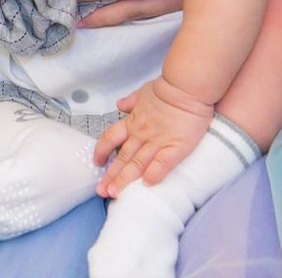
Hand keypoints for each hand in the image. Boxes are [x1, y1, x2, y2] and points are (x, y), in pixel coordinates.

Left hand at [93, 77, 213, 197]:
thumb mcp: (143, 92)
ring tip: (114, 194)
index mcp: (133, 121)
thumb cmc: (165, 88)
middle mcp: (141, 134)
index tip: (97, 163)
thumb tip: (119, 105)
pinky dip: (154, 174)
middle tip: (100, 191)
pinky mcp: (176, 147)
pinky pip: (162, 163)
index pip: (111, 138)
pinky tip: (146, 185)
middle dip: (110, 175)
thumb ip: (131, 101)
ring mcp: (158, 141)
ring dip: (125, 180)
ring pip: (137, 164)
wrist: (184, 87)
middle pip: (122, 157)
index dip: (102, 151)